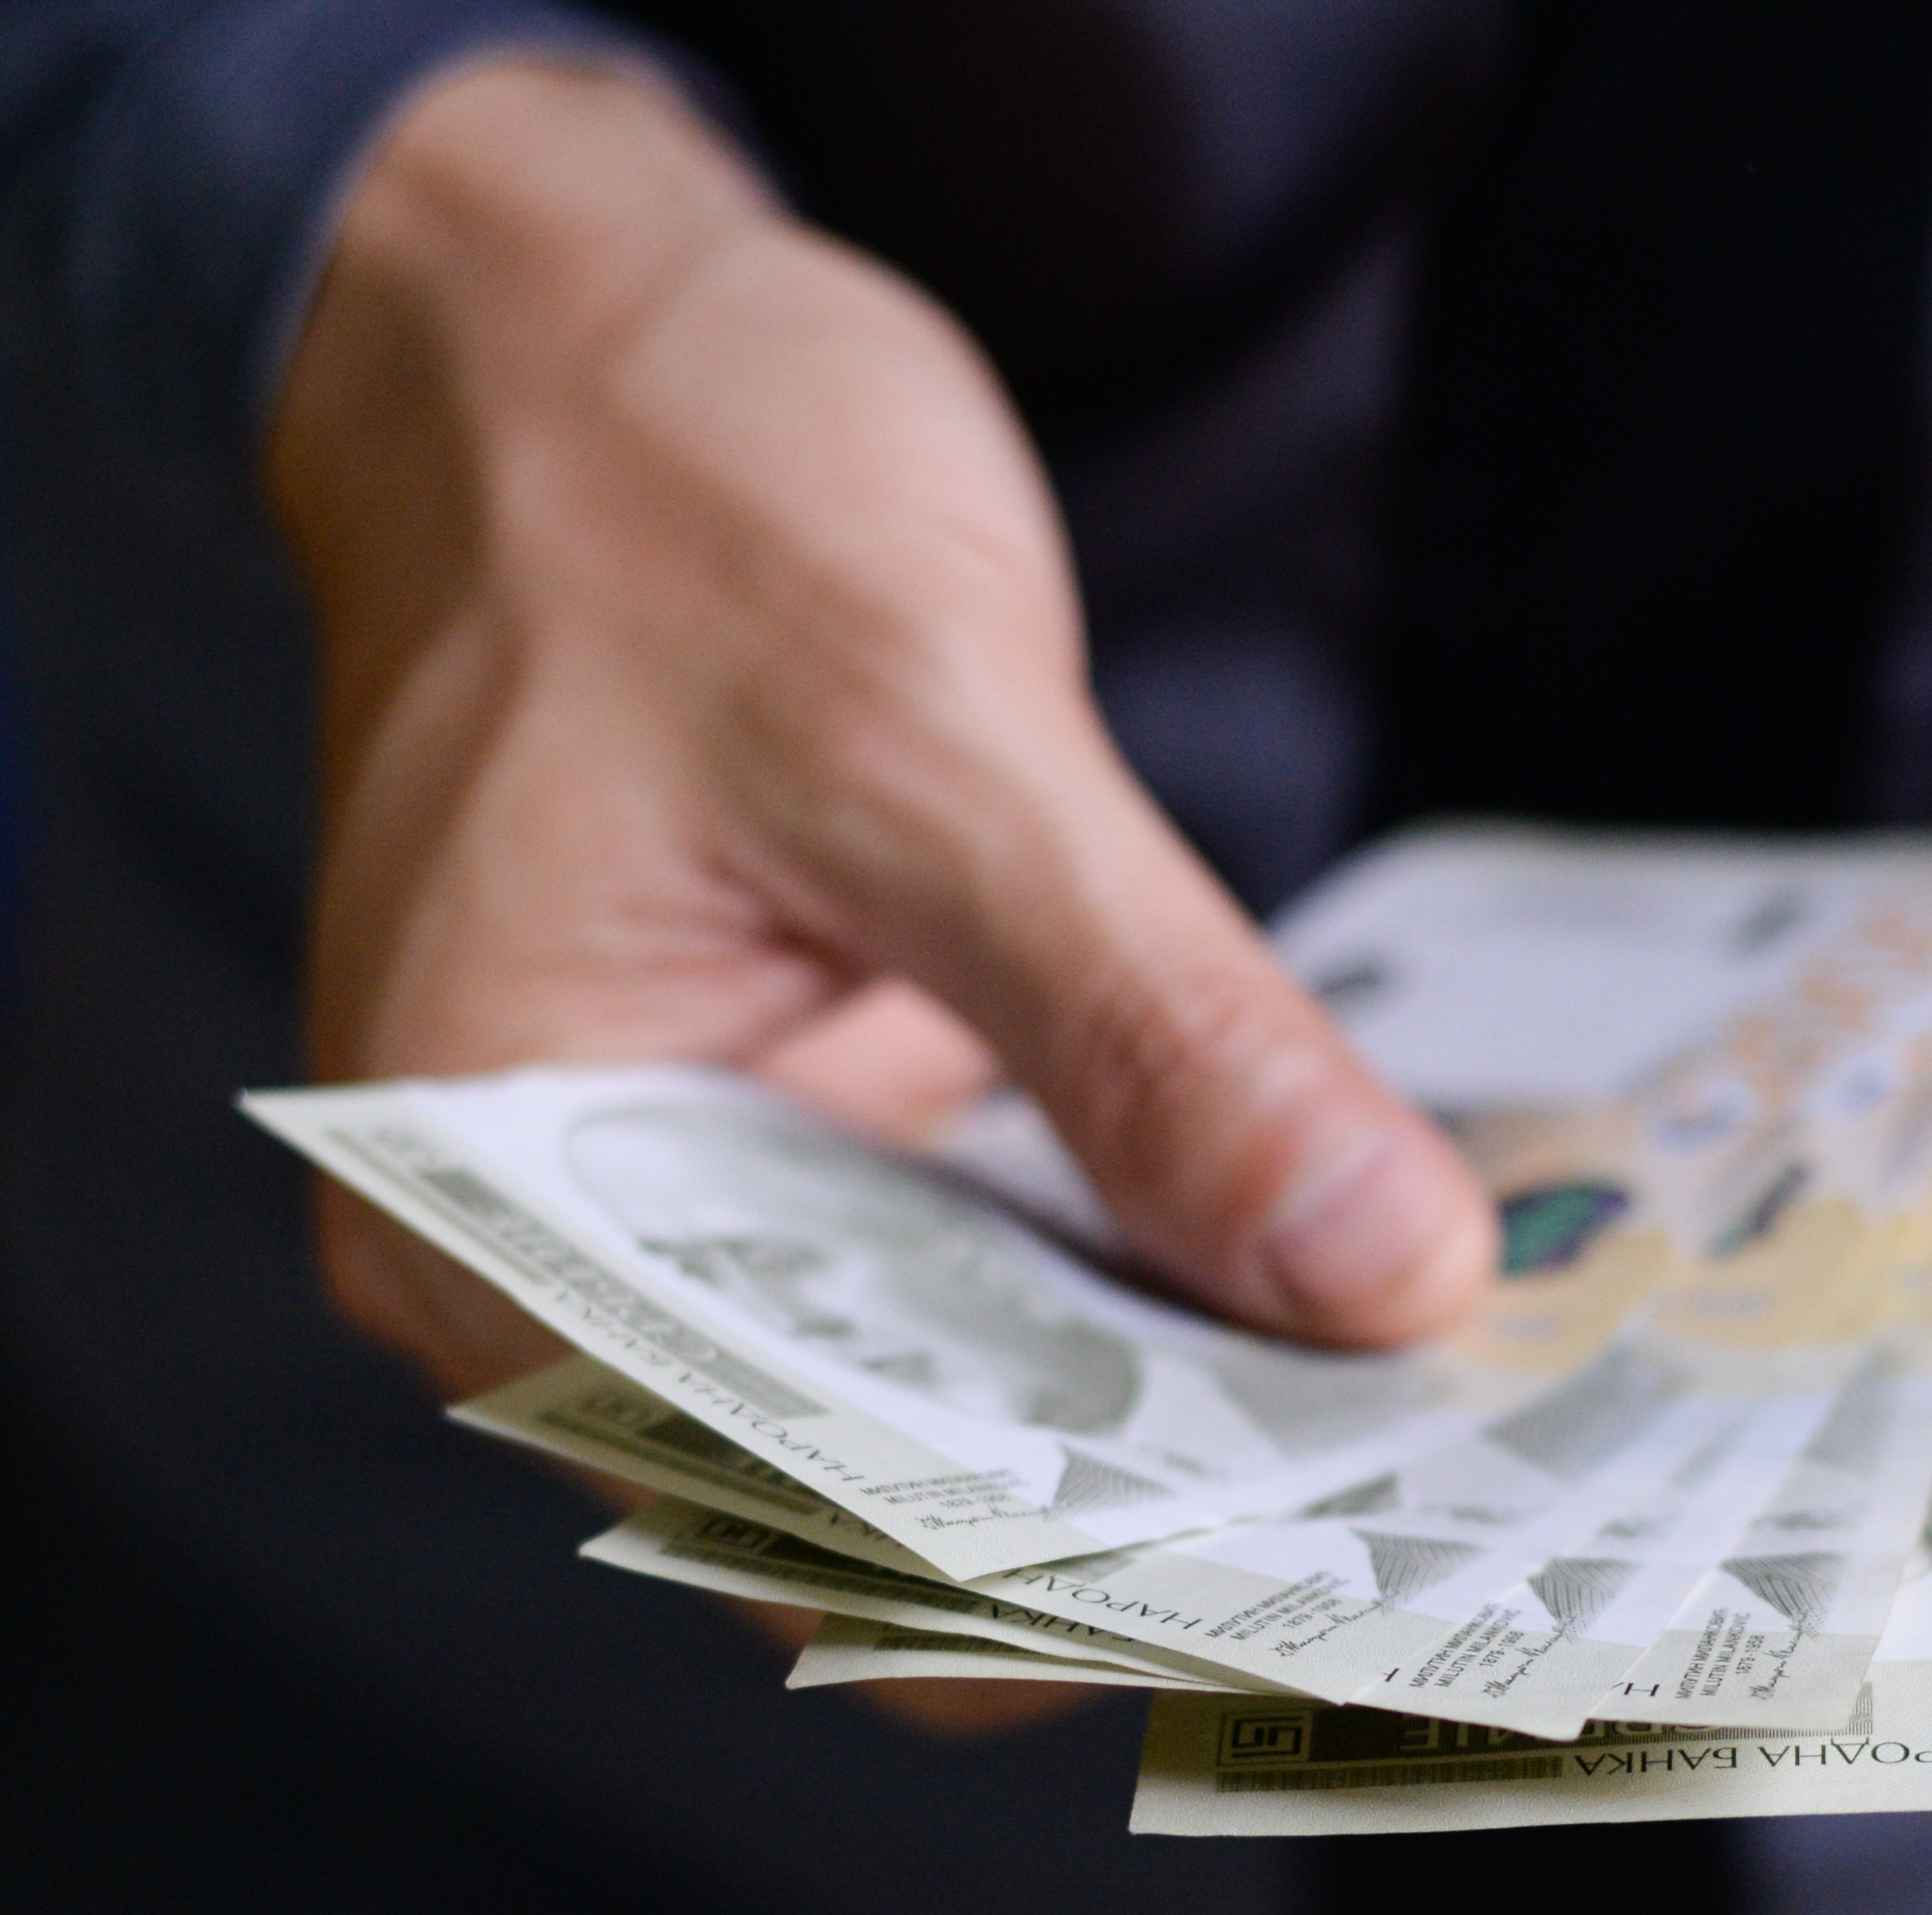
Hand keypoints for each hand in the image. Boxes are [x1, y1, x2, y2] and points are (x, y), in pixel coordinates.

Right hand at [266, 58, 1495, 1735]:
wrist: (553, 324)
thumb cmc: (663, 481)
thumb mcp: (928, 743)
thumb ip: (1153, 1034)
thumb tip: (1380, 1277)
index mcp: (492, 1215)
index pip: (808, 1516)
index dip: (1075, 1573)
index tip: (1329, 1573)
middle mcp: (554, 1267)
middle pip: (888, 1497)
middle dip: (1153, 1509)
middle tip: (1438, 1513)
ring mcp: (677, 1208)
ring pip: (954, 1402)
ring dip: (1169, 1410)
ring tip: (1420, 1427)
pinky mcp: (789, 1141)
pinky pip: (975, 1273)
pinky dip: (1134, 1285)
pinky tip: (1316, 1273)